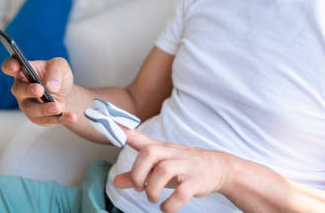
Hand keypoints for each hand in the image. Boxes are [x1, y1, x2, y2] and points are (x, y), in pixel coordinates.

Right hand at [1, 57, 76, 125]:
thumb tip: (51, 85)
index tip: (16, 65)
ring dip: (44, 109)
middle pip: (19, 90)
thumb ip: (55, 70)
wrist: (65, 92)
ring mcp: (28, 105)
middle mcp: (21, 89)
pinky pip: (48, 120)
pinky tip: (71, 117)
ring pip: (32, 109)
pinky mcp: (38, 118)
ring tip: (57, 107)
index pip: (9, 67)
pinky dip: (60, 119)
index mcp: (23, 71)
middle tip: (39, 90)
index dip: (10, 66)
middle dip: (29, 90)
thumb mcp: (60, 66)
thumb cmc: (56, 76)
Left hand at [113, 130, 229, 212]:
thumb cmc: (184, 165)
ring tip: (152, 198)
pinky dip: (170, 205)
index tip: (106, 121)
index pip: (138, 137)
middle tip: (139, 187)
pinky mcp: (196, 182)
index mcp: (160, 149)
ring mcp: (185, 166)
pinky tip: (166, 208)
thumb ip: (138, 172)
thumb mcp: (160, 165)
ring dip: (152, 189)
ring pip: (164, 171)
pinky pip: (181, 192)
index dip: (122, 131)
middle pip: (149, 152)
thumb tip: (116, 181)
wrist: (218, 167)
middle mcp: (172, 154)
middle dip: (138, 173)